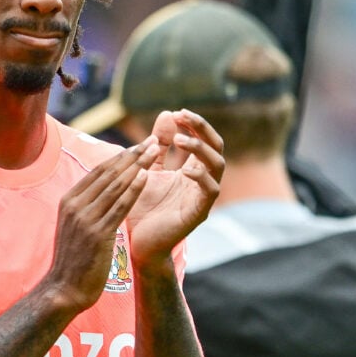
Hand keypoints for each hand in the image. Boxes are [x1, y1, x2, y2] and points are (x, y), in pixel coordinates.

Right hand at [45, 136, 160, 309]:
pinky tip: (146, 176)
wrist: (64, 289)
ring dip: (137, 166)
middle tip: (152, 140)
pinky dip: (133, 189)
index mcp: (69, 200)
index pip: (98, 171)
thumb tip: (103, 191)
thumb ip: (87, 207)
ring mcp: (84, 218)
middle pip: (108, 173)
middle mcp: (74, 205)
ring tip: (154, 152)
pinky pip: (119, 206)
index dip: (121, 156)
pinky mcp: (97, 233)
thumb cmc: (74, 260)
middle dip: (133, 155)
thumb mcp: (75, 227)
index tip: (139, 146)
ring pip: (115, 186)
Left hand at [127, 110, 224, 264]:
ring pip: (218, 165)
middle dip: (202, 128)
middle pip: (216, 146)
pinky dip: (201, 176)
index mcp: (191, 170)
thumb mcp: (147, 169)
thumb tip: (167, 113)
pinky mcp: (199, 213)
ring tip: (180, 139)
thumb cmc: (142, 208)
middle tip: (183, 115)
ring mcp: (202, 196)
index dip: (193, 123)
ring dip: (200, 148)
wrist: (137, 243)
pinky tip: (186, 168)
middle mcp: (201, 181)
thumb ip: (156, 145)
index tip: (175, 113)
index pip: (203, 139)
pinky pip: (211, 191)